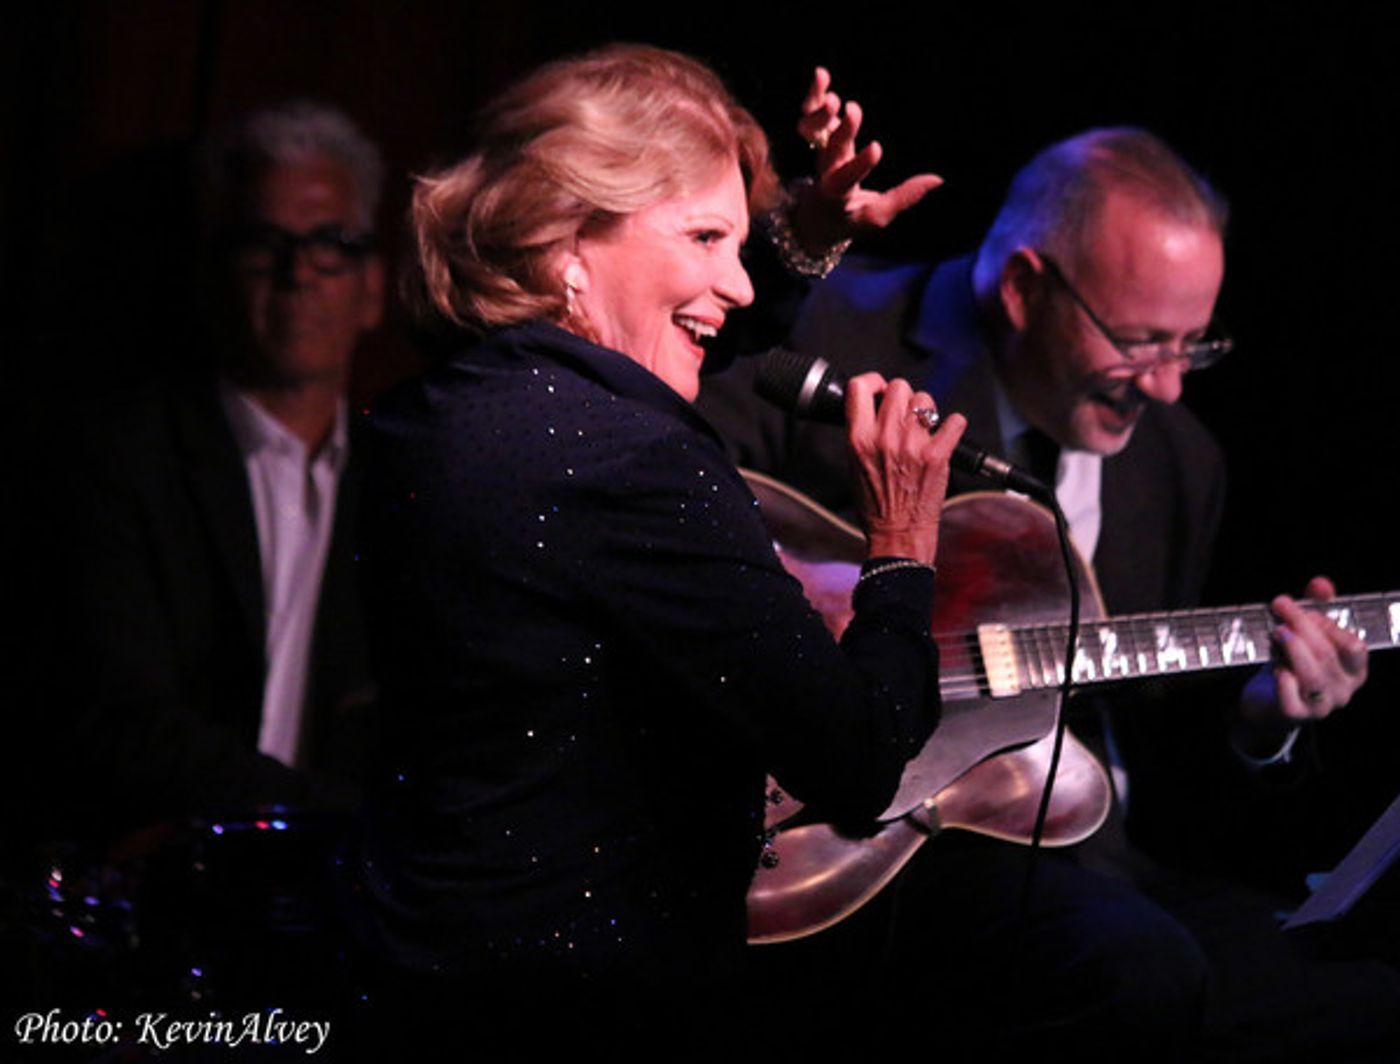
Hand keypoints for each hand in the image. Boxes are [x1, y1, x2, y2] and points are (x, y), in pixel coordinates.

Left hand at [790, 67, 942, 253]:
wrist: (813, 214)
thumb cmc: (850, 218)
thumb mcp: (876, 215)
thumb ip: (904, 197)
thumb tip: (938, 179)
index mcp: (837, 193)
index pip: (847, 179)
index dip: (860, 164)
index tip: (877, 147)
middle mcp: (825, 170)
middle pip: (829, 150)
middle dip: (842, 130)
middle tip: (854, 110)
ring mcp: (820, 151)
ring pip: (813, 131)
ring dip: (821, 112)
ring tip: (834, 96)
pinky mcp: (819, 137)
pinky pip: (810, 115)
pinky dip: (814, 95)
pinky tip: (821, 74)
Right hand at [845, 374, 965, 563]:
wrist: (898, 533)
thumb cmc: (875, 504)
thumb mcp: (853, 464)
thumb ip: (862, 432)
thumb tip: (876, 405)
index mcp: (859, 439)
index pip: (860, 387)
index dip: (872, 381)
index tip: (880, 388)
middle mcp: (884, 438)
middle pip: (899, 387)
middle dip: (904, 397)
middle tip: (905, 415)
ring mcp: (912, 445)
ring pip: (925, 399)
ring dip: (926, 411)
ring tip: (923, 430)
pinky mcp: (937, 455)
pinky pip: (954, 420)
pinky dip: (952, 427)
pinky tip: (944, 438)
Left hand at [1234, 576, 1367, 755]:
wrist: (1268, 701)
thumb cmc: (1292, 662)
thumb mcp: (1307, 633)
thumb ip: (1316, 606)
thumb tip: (1321, 583)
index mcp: (1354, 668)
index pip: (1354, 647)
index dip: (1330, 626)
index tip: (1306, 611)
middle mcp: (1343, 689)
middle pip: (1327, 655)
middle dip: (1303, 626)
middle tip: (1280, 606)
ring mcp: (1321, 705)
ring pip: (1313, 677)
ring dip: (1294, 649)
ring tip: (1277, 632)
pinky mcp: (1296, 715)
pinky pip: (1292, 700)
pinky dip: (1284, 682)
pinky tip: (1276, 668)